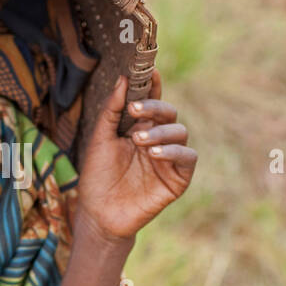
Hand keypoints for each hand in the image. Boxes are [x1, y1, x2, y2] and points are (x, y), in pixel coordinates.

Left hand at [75, 70, 195, 241]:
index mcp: (139, 127)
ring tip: (140, 141)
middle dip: (154, 108)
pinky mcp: (178, 178)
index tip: (150, 71)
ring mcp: (169, 158)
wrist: (99, 214)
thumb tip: (123, 79)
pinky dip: (174, 151)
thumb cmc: (97, 176)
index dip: (153, 85)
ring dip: (162, 131)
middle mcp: (157, 139)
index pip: (151, 101)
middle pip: (168, 112)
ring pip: (180, 132)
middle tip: (135, 112)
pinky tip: (155, 154)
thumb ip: (112, 110)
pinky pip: (188, 157)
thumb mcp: (100, 139)